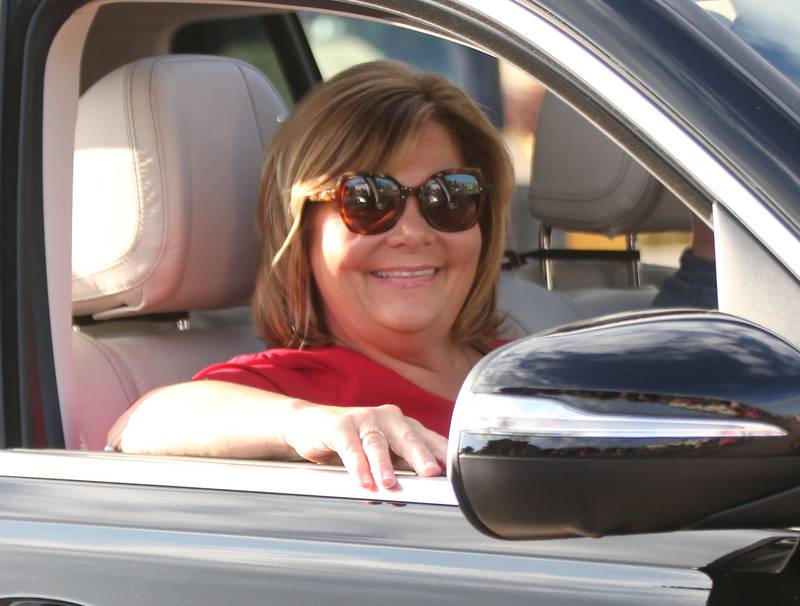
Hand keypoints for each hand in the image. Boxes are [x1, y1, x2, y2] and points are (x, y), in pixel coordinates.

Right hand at [283, 403, 446, 489]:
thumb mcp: (380, 455)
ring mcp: (364, 418)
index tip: (456, 472)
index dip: (442, 454)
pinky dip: (357, 466)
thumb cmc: (351, 440)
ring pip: (378, 443)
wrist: (308, 424)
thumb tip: (414, 494)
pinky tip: (362, 481)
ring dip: (384, 465)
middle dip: (421, 455)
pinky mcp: (340, 425)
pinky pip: (350, 448)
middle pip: (408, 437)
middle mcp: (388, 417)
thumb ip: (398, 471)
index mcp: (404, 425)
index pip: (429, 439)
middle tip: (430, 473)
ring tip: (390, 484)